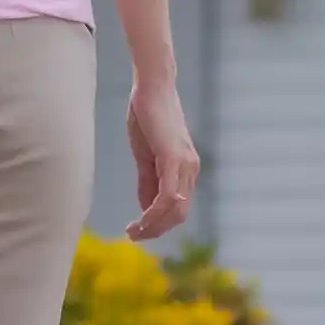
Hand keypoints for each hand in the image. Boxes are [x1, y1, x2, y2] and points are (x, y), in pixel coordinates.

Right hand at [126, 79, 199, 243]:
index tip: (138, 231)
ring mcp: (185, 164)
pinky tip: (140, 220)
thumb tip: (146, 207)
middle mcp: (191, 169)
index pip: (179, 207)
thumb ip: (147, 181)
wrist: (151, 87)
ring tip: (133, 232)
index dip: (160, 224)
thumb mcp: (145, 155)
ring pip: (175, 209)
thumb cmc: (147, 116)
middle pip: (179, 214)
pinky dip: (154, 212)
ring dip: (154, 225)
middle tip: (134, 237)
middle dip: (157, 230)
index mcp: (185, 168)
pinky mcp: (173, 158)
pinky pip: (168, 196)